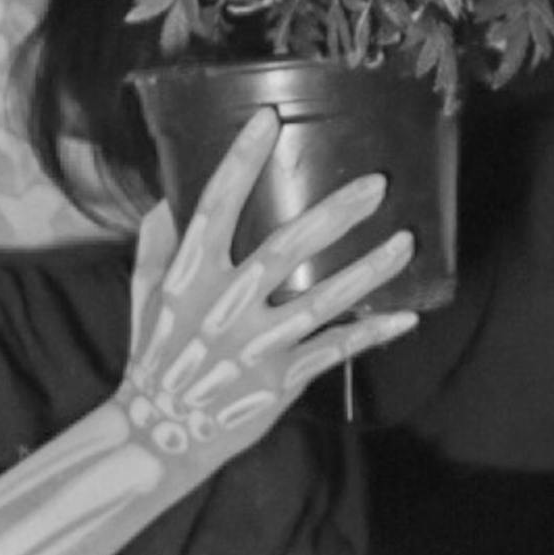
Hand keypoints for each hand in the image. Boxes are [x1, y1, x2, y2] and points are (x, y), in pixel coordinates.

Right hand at [119, 112, 416, 473]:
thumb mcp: (145, 295)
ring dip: (369, 270)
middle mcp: (225, 306)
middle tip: (376, 184)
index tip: (267, 121)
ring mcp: (256, 345)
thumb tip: (168, 194)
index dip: (240, 162)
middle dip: (335, 213)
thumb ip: (156, 243)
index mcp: (189, 277)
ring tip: (406, 240)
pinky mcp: (280, 380)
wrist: (159, 433)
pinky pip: (335, 351)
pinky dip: (372, 334)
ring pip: (324, 300)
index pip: (215, 207)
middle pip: (287, 248)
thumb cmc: (153, 355)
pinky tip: (408, 316)